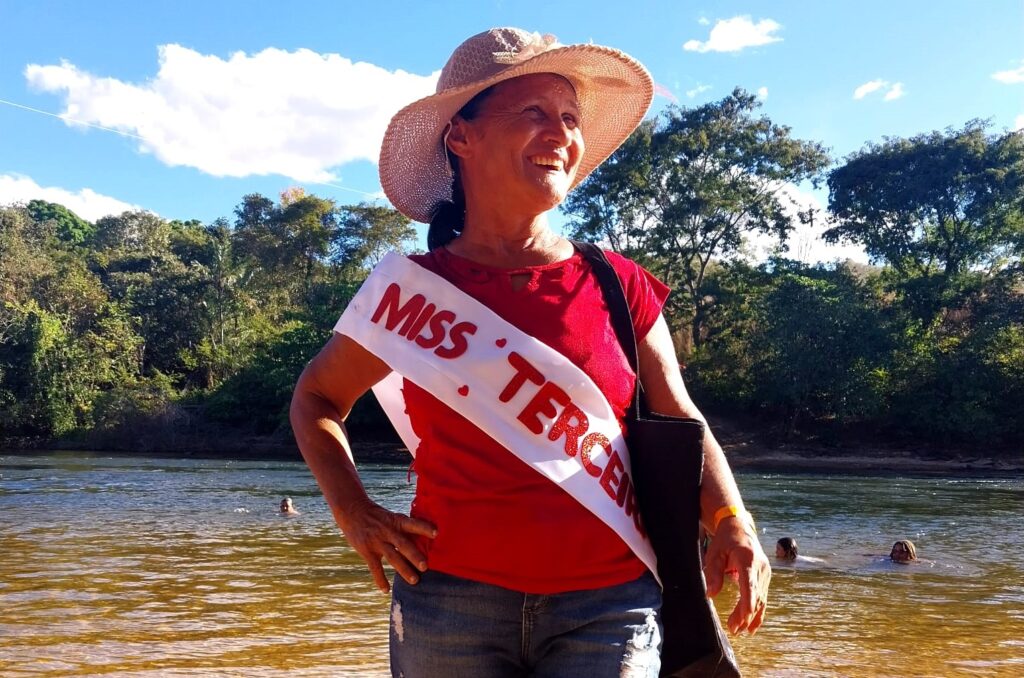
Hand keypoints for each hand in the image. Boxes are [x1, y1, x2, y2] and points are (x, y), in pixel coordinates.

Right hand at [335, 498, 436, 592]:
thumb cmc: (378, 515)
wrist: (352, 510)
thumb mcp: (391, 516)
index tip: (436, 533)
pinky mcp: (366, 551)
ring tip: (414, 581)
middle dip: (414, 555)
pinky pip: (374, 567)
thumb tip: (425, 539)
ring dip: (403, 569)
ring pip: (392, 557)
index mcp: (396, 521)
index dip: (424, 527)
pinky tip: (386, 590)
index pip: (412, 524)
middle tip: (425, 566)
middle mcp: (387, 531)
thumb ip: (405, 528)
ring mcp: (377, 541)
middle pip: (403, 544)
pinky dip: (380, 579)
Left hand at [702, 518, 771, 634]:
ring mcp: (765, 572)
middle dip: (744, 614)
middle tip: (733, 629)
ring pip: (760, 599)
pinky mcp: (765, 577)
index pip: (749, 584)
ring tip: (739, 631)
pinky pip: (763, 597)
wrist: (740, 527)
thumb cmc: (726, 539)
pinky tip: (752, 626)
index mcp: (748, 559)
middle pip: (754, 595)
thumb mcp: (714, 552)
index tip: (744, 617)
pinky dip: (758, 612)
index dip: (748, 602)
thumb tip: (710, 594)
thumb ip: (713, 573)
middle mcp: (760, 567)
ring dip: (750, 616)